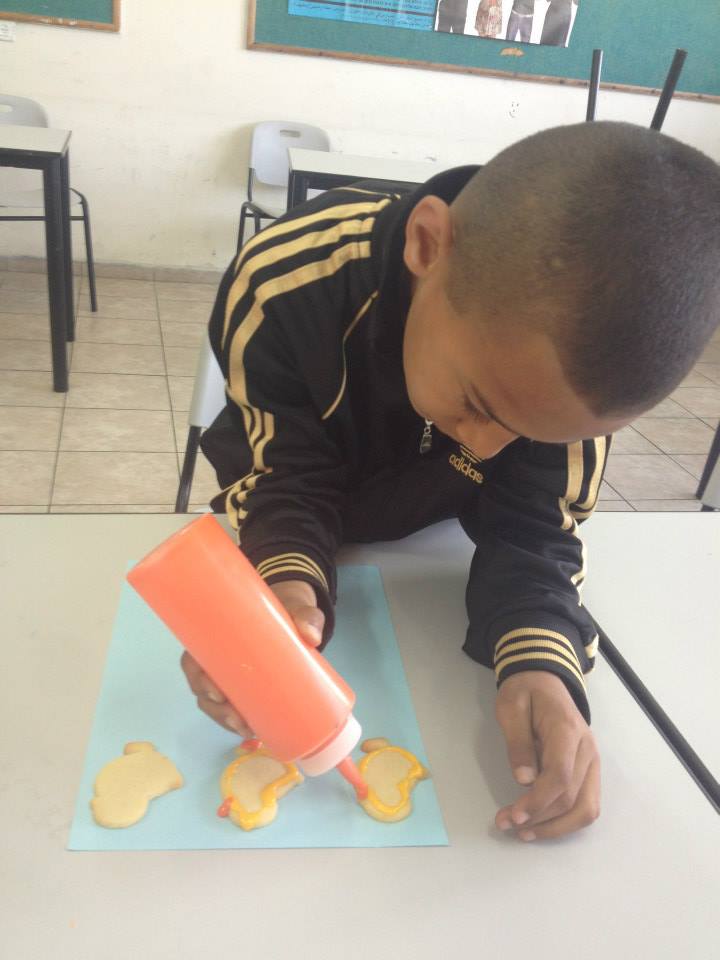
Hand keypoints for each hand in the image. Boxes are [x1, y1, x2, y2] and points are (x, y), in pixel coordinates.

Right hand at [180, 579, 324, 735]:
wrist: (293, 614)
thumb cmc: (284, 611)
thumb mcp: (296, 609)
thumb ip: (307, 617)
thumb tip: (312, 636)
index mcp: (217, 633)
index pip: (194, 659)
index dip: (198, 678)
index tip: (217, 693)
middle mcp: (216, 656)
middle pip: (202, 687)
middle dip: (216, 708)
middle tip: (238, 718)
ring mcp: (228, 673)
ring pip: (213, 702)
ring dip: (224, 719)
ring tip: (247, 729)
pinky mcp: (242, 685)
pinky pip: (229, 707)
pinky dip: (235, 722)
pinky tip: (249, 731)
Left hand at [494, 671, 599, 841]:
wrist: (544, 679)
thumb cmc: (525, 692)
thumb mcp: (511, 707)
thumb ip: (518, 742)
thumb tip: (524, 780)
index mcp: (567, 730)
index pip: (560, 776)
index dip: (539, 801)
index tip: (515, 816)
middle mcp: (587, 749)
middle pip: (571, 797)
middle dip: (539, 818)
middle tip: (505, 824)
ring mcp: (592, 762)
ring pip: (585, 808)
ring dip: (555, 827)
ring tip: (523, 833)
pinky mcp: (589, 770)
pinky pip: (586, 804)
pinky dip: (566, 821)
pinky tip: (542, 826)